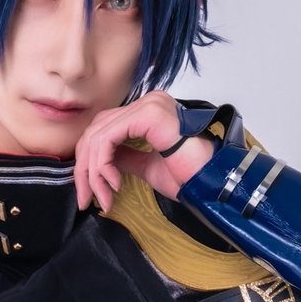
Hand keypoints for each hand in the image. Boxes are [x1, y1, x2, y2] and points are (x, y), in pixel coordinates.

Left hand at [73, 90, 216, 210]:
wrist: (214, 182)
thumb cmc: (191, 176)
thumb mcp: (148, 167)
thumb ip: (125, 157)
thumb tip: (103, 159)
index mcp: (150, 112)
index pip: (105, 128)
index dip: (90, 160)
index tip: (89, 192)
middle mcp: (148, 102)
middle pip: (96, 130)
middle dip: (86, 168)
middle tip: (86, 199)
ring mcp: (149, 105)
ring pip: (98, 136)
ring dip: (93, 172)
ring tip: (104, 198)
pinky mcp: (148, 115)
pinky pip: (108, 138)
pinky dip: (103, 164)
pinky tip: (114, 184)